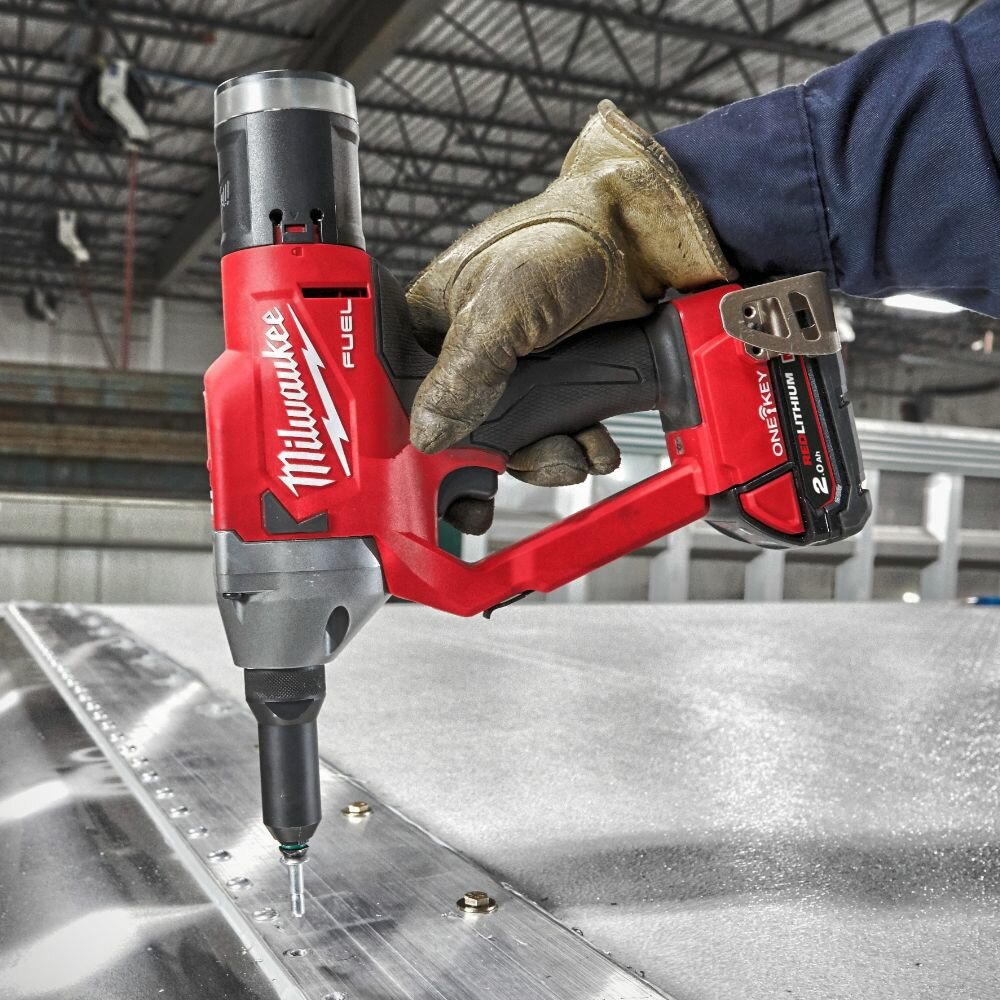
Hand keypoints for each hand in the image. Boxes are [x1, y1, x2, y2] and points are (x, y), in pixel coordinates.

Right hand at [407, 100, 732, 531]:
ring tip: (573, 454)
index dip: (422, 447)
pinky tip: (595, 444)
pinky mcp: (558, 387)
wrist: (643, 238)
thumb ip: (465, 370)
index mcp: (428, 328)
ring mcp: (514, 375)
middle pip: (464, 437)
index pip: (405, 402)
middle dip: (496, 464)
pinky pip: (557, 436)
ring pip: (515, 445)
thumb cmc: (561, 239)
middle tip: (514, 481)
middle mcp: (467, 357)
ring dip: (547, 461)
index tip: (439, 479)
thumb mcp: (502, 303)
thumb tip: (427, 433)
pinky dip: (578, 450)